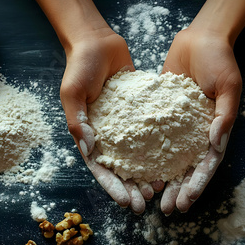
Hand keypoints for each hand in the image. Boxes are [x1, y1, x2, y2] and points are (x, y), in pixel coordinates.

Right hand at [60, 29, 157, 213]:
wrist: (98, 42)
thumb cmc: (79, 67)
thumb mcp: (72, 94)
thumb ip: (77, 122)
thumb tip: (89, 150)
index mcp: (87, 135)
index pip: (100, 169)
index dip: (113, 188)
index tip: (127, 203)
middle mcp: (107, 134)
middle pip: (121, 168)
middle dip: (133, 187)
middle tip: (149, 201)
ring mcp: (125, 125)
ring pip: (137, 155)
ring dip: (147, 172)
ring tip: (162, 186)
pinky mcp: (139, 112)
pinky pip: (150, 133)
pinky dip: (158, 147)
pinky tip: (171, 158)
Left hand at [160, 28, 241, 213]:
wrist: (200, 39)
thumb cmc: (220, 60)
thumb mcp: (229, 87)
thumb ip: (224, 115)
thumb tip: (216, 144)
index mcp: (216, 131)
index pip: (207, 165)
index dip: (197, 185)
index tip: (185, 202)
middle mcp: (197, 133)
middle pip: (188, 168)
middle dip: (177, 189)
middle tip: (165, 208)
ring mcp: (179, 126)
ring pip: (170, 158)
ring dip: (162, 178)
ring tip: (149, 195)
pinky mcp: (163, 115)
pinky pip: (154, 137)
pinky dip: (147, 154)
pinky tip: (135, 167)